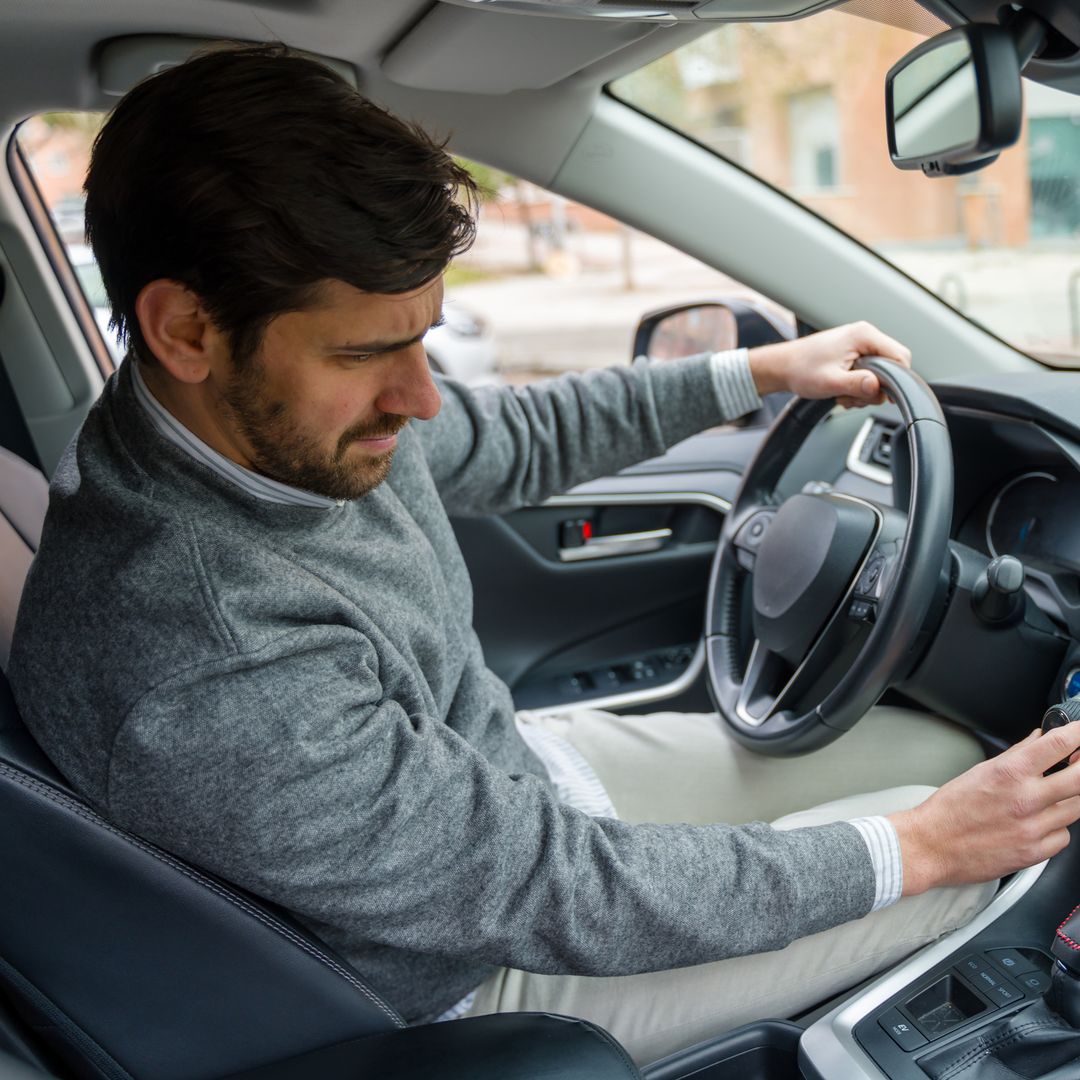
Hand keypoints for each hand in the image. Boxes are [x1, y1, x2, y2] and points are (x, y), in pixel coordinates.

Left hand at [748, 321, 911, 406]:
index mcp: (864, 335)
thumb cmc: (801, 369)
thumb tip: (878, 388)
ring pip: (879, 373)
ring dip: (863, 390)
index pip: (900, 356)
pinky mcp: (852, 354)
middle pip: (891, 366)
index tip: (885, 396)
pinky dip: (857, 386)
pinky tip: (841, 390)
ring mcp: (858, 344)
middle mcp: (864, 336)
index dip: (897, 379)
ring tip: (842, 393)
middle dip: (875, 387)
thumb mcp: (830, 382)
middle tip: (854, 396)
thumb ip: (857, 385)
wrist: (781, 367)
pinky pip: (867, 373)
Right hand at [889, 726, 1079, 895]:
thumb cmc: (950, 810)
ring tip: (1053, 795)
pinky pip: (1064, 836)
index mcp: (1009, 773)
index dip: (1078, 733)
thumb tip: (1039, 740)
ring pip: (1077, 808)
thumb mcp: (979, 772)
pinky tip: (1041, 823)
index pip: (1058, 744)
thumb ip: (1015, 755)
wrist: (932, 846)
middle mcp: (1025, 799)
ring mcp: (1033, 828)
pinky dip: (1058, 828)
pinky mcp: (1035, 852)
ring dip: (1071, 798)